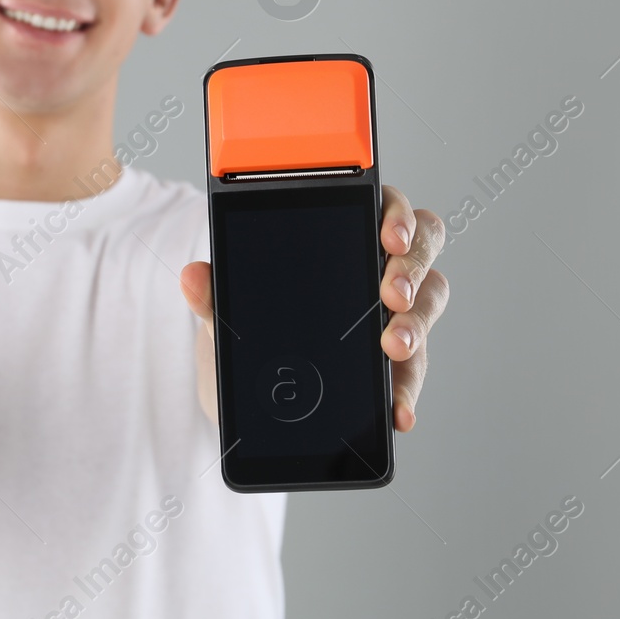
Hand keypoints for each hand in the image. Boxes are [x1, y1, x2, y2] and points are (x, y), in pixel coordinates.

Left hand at [179, 185, 448, 432]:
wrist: (240, 398)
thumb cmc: (242, 335)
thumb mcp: (223, 316)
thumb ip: (212, 297)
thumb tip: (193, 276)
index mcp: (340, 237)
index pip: (384, 207)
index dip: (397, 214)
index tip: (388, 236)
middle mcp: (375, 269)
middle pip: (420, 251)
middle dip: (411, 271)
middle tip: (391, 298)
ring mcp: (389, 316)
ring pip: (426, 306)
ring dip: (417, 328)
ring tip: (394, 350)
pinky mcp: (392, 366)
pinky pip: (413, 371)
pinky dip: (409, 390)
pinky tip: (399, 410)